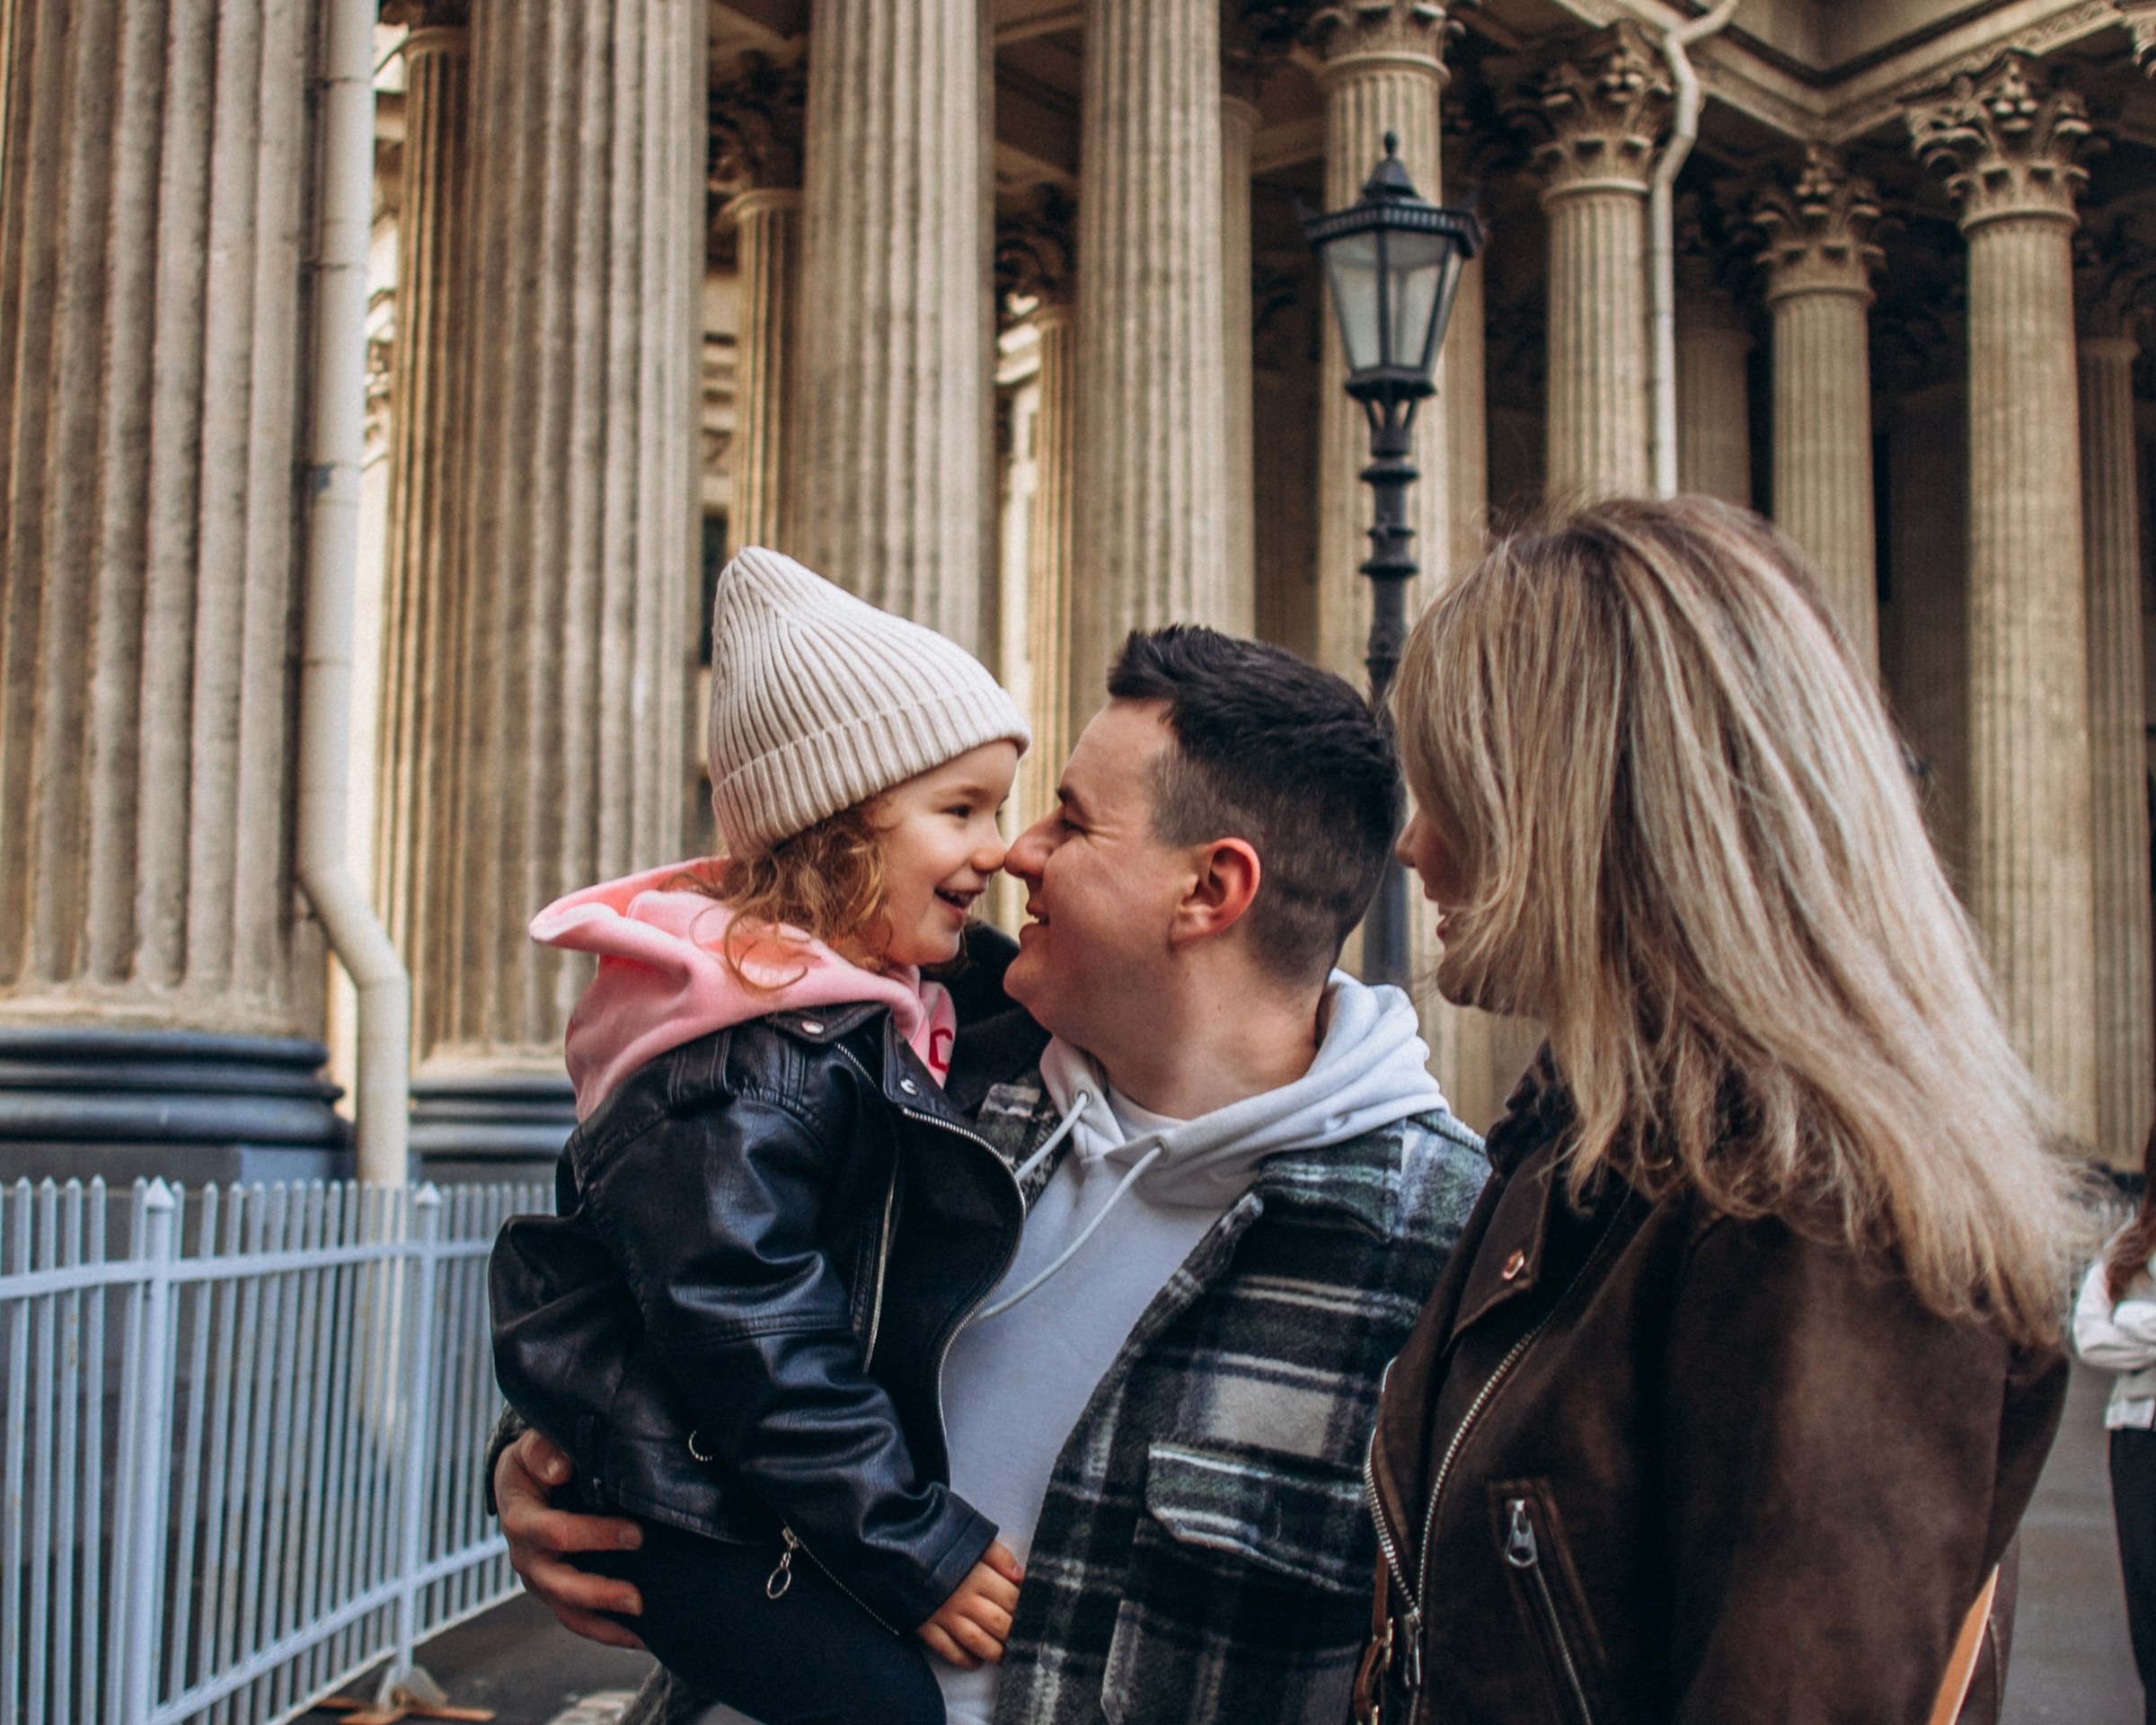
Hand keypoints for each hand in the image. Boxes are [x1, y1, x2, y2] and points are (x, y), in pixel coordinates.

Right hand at [496, 1428, 647, 1648]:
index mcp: (521, 1521)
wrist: (522, 1483)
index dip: (596, 1535)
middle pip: (560, 1585)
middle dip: (600, 1593)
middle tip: (639, 1600)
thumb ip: (543, 1451)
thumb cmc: (535, 1461)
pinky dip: (606, 1632)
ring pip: (569, 1613)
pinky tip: (639, 1639)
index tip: (637, 1534)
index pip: (557, 1534)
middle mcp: (527, 1558)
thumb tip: (562, 1469)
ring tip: (644, 1634)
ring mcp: (541, 1581)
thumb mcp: (531, 1446)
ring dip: (605, 1625)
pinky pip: (577, 1619)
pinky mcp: (556, 1592)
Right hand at [917, 1541, 1022, 1669]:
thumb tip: (1021, 1576)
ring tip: (1003, 1656)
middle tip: (1023, 1640)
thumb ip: (999, 1555)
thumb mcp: (972, 1535)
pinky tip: (975, 1662)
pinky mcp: (924, 1624)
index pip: (1012, 1599)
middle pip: (998, 1624)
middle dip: (1013, 1635)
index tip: (1033, 1615)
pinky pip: (947, 1649)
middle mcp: (964, 1598)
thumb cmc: (937, 1535)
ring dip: (994, 1652)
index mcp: (978, 1574)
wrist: (894, 1539)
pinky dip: (963, 1659)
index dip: (1025, 1608)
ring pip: (976, 1641)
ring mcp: (943, 1614)